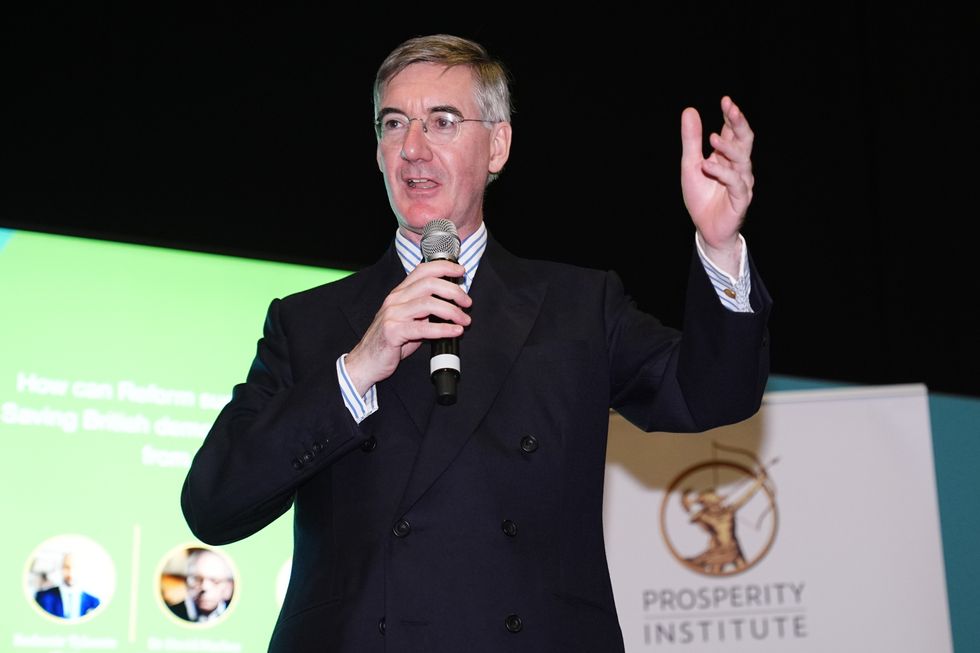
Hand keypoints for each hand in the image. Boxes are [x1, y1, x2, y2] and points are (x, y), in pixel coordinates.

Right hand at [344, 260, 471, 395]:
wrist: (366, 360)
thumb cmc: (390, 341)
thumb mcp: (408, 319)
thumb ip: (425, 310)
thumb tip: (452, 306)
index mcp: (400, 293)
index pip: (423, 270)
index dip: (444, 267)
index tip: (460, 272)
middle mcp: (395, 300)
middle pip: (429, 284)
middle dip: (454, 291)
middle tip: (467, 302)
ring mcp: (393, 314)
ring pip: (428, 304)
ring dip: (452, 311)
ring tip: (464, 320)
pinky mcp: (393, 332)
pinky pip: (423, 328)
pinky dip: (443, 329)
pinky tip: (455, 331)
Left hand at [680, 96, 754, 273]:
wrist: (706, 228)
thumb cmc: (701, 196)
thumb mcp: (690, 165)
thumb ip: (692, 140)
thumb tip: (689, 110)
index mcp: (728, 156)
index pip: (733, 131)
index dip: (731, 116)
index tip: (726, 101)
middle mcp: (739, 166)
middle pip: (745, 140)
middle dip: (738, 123)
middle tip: (730, 108)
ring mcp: (742, 182)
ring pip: (741, 159)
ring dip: (727, 148)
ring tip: (712, 139)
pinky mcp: (741, 198)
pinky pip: (735, 182)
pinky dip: (722, 172)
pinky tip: (707, 166)